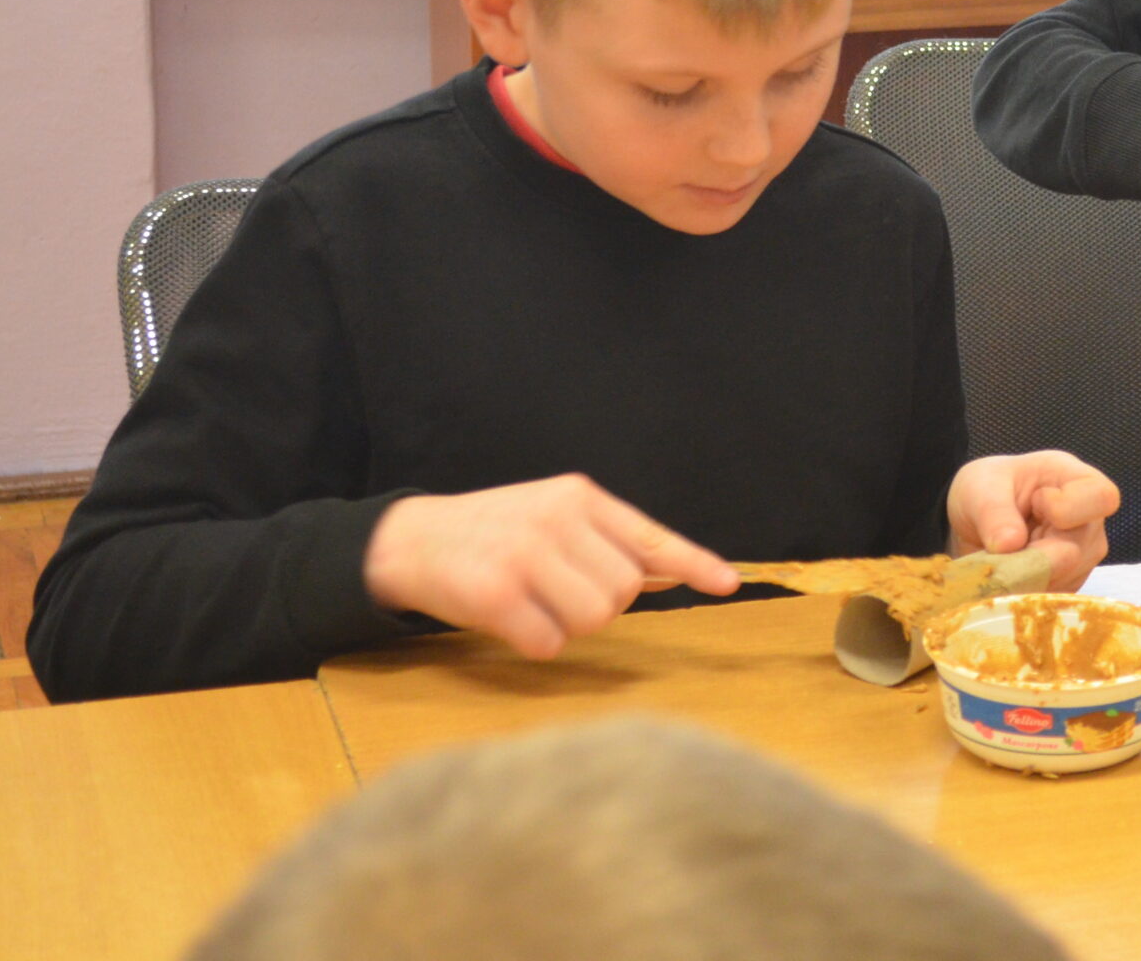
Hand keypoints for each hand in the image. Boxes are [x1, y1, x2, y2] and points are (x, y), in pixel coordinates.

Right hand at [364, 474, 737, 659]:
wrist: (411, 540)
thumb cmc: (493, 535)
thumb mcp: (552, 517)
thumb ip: (608, 543)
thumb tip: (674, 572)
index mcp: (579, 497)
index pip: (649, 536)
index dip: (694, 563)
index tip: (729, 583)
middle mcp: (557, 518)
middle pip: (624, 591)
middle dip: (599, 606)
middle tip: (557, 593)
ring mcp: (526, 553)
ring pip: (595, 618)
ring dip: (568, 626)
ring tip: (535, 604)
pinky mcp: (496, 591)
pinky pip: (549, 641)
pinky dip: (535, 643)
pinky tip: (510, 620)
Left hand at [947, 451, 1120, 591]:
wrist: (975, 522)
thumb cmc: (984, 490)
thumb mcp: (978, 487)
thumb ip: (992, 511)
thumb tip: (1009, 544)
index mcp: (1074, 478)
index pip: (1101, 497)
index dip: (1067, 509)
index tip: (1034, 505)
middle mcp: (1088, 519)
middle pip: (1082, 549)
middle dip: (1035, 557)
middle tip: (1002, 550)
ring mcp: (1083, 554)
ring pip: (1067, 578)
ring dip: (1026, 576)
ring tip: (1002, 557)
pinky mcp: (1070, 583)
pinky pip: (1053, 596)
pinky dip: (1025, 591)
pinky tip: (1009, 575)